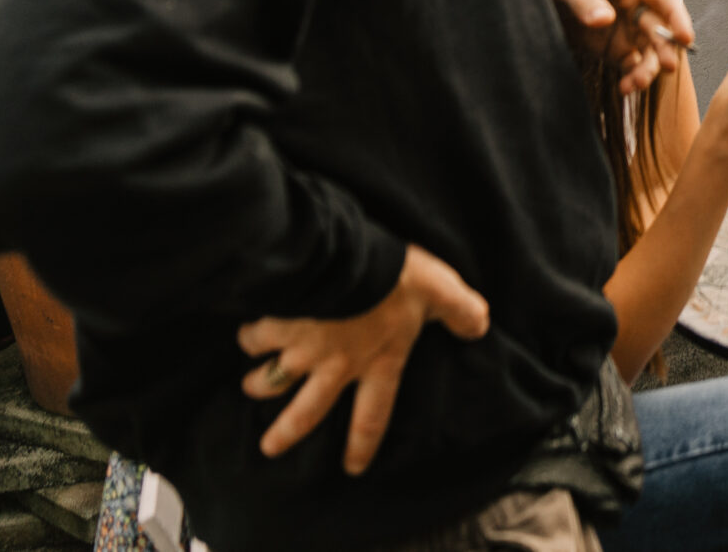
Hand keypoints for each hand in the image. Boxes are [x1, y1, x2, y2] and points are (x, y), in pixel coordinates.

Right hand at [237, 244, 488, 472]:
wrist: (349, 260)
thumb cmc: (398, 278)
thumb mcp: (442, 293)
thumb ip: (462, 312)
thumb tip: (480, 327)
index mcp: (377, 362)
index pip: (373, 414)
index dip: (362, 443)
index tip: (351, 467)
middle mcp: (336, 366)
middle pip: (307, 412)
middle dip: (287, 432)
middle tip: (270, 448)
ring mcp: (303, 349)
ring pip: (274, 379)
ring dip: (260, 386)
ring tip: (249, 388)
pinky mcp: (279, 325)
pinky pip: (256, 337)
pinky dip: (250, 337)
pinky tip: (247, 333)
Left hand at [539, 0, 692, 95]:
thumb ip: (584, 0)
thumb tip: (605, 20)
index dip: (678, 16)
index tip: (685, 37)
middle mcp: (637, 5)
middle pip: (661, 28)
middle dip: (666, 48)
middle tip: (667, 67)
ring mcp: (630, 30)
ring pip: (651, 51)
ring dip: (649, 69)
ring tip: (634, 84)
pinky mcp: (619, 50)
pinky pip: (634, 66)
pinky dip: (633, 78)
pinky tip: (625, 88)